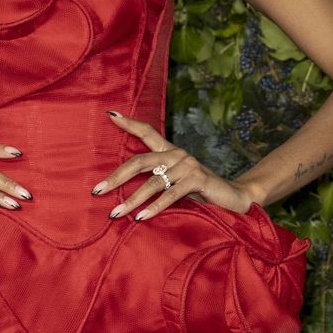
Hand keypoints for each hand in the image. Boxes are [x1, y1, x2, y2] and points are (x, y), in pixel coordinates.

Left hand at [91, 112, 255, 221]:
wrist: (235, 199)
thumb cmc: (201, 195)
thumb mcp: (175, 186)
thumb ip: (156, 184)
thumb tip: (125, 196)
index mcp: (170, 152)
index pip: (147, 132)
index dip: (129, 123)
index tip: (111, 114)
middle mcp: (177, 155)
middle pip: (140, 161)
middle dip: (116, 177)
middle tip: (97, 191)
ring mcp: (188, 165)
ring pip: (152, 182)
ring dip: (132, 200)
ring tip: (116, 213)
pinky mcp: (198, 179)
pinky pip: (170, 194)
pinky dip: (155, 207)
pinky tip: (141, 217)